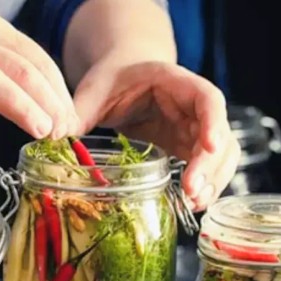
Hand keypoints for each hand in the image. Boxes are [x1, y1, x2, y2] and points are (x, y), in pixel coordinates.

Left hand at [72, 59, 238, 210]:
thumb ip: (79, 111)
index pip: (208, 99)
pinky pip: (208, 168)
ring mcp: (195, 129)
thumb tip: (57, 135)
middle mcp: (194, 106)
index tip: (209, 146)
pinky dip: (204, 186)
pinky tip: (191, 203)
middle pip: (220, 135)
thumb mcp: (95, 89)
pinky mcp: (189, 148)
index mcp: (175, 82)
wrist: (124, 76)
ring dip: (213, 181)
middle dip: (211, 165)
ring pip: (222, 156)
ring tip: (194, 204)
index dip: (213, 122)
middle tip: (192, 192)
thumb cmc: (113, 79)